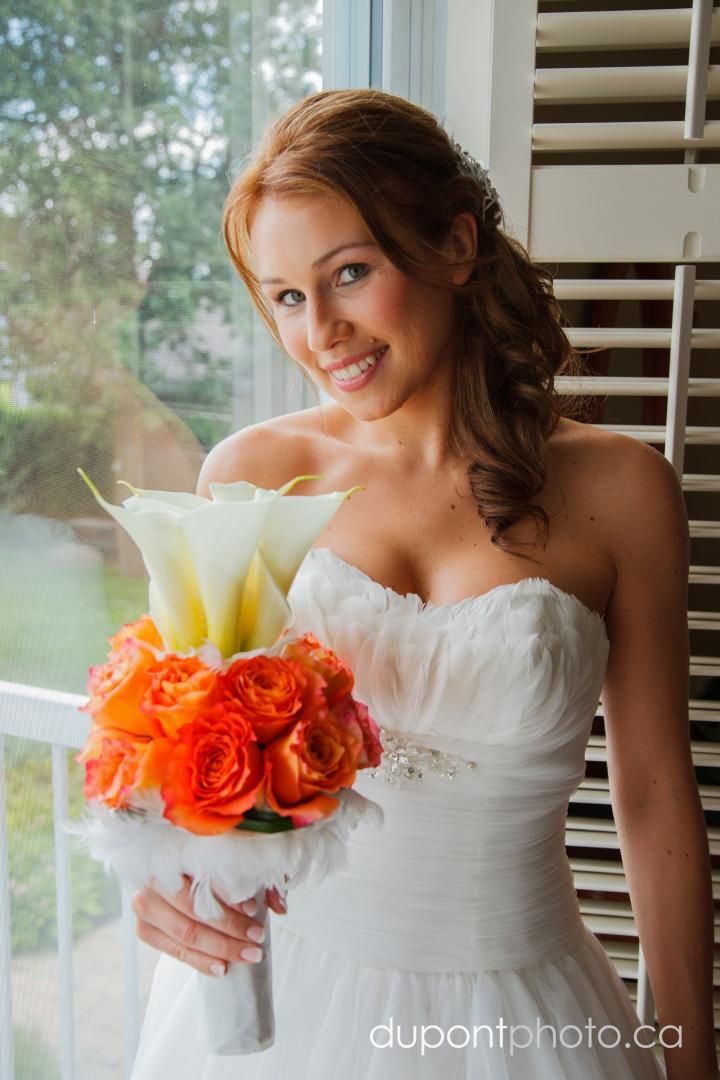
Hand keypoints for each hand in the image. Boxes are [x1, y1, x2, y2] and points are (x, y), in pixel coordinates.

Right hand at [132, 875, 286, 977]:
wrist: (172, 874)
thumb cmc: (207, 866)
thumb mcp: (235, 863)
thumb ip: (258, 880)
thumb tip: (279, 906)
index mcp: (171, 850)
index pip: (200, 876)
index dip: (226, 895)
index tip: (252, 909)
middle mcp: (152, 877)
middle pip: (193, 909)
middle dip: (229, 928)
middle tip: (257, 939)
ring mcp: (143, 904)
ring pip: (184, 933)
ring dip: (219, 948)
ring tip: (247, 955)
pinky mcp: (144, 929)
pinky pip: (174, 951)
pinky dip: (200, 961)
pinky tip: (222, 966)